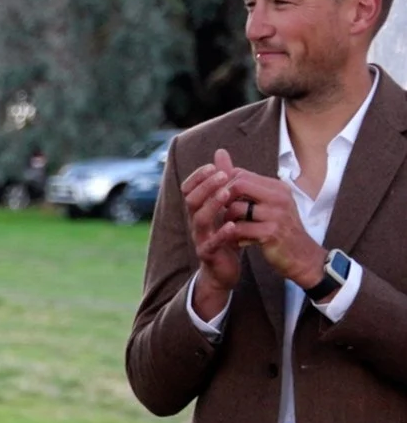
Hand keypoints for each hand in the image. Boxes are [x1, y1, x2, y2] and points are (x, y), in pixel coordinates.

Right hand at [182, 149, 250, 318]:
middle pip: (192, 200)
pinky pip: (212, 243)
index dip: (199, 177)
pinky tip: (232, 225)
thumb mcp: (225, 205)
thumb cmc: (226, 235)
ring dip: (212, 204)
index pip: (189, 188)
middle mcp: (195, 222)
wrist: (223, 270)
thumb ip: (222, 180)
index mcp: (198, 210)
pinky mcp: (208, 255)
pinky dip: (221, 234)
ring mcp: (200, 238)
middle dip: (206, 186)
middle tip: (222, 174)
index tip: (213, 166)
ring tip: (226, 193)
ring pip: (200, 219)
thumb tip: (220, 152)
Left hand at [215, 166, 327, 289]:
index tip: (221, 200)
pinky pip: (239, 228)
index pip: (241, 174)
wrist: (302, 256)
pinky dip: (233, 234)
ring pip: (236, 207)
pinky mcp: (271, 233)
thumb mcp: (270, 204)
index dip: (224, 186)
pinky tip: (239, 240)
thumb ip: (249, 188)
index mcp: (278, 188)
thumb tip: (223, 163)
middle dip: (223, 199)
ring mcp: (276, 214)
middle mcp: (279, 197)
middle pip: (238, 185)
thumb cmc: (281, 229)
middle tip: (223, 212)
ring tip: (231, 227)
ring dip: (227, 219)